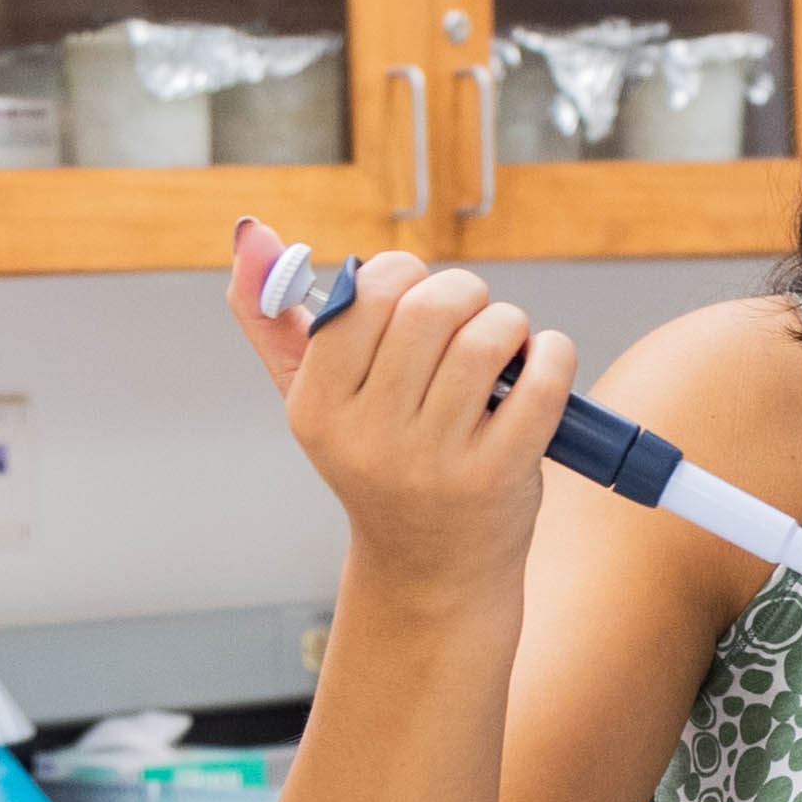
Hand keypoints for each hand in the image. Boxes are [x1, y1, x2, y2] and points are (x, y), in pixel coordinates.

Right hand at [227, 221, 574, 600]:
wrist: (430, 569)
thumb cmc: (379, 464)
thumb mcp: (318, 402)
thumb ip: (274, 319)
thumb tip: (249, 232)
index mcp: (317, 407)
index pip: (365, 293)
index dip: (406, 275)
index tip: (418, 298)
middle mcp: (369, 439)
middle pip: (429, 309)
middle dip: (463, 293)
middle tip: (471, 315)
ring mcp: (433, 463)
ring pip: (487, 339)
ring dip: (509, 324)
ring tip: (506, 346)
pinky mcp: (497, 478)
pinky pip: (542, 382)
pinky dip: (553, 354)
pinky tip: (541, 364)